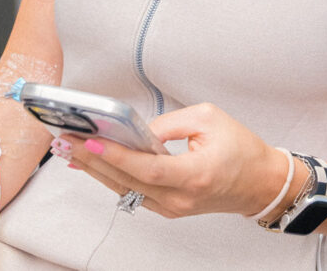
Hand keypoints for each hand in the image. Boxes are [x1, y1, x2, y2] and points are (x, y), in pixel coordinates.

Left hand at [62, 102, 290, 218]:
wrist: (260, 183)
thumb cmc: (240, 148)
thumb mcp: (208, 118)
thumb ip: (168, 124)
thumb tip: (135, 130)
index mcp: (195, 175)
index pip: (147, 168)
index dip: (117, 156)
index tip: (91, 141)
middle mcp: (180, 198)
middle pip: (127, 180)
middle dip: (93, 159)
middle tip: (65, 139)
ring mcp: (173, 207)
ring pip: (125, 188)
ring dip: (95, 169)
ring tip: (69, 149)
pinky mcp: (169, 208)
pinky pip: (133, 192)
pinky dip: (111, 177)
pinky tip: (91, 164)